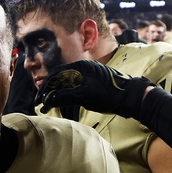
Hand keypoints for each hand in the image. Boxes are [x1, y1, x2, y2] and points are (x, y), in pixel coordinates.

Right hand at [34, 59, 154, 118]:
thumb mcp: (85, 96)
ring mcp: (89, 76)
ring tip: (51, 106)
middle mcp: (84, 68)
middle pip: (61, 78)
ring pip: (68, 83)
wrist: (132, 97)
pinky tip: (64, 104)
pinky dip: (67, 95)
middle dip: (50, 91)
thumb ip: (65, 96)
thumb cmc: (109, 94)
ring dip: (58, 94)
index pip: (56, 74)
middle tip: (43, 104)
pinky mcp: (94, 84)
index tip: (40, 99)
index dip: (46, 87)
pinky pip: (76, 88)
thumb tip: (48, 99)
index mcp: (81, 66)